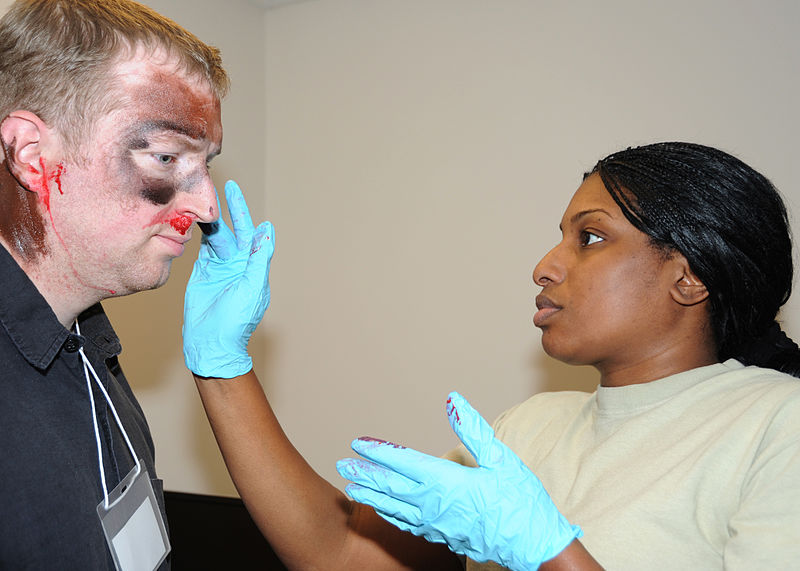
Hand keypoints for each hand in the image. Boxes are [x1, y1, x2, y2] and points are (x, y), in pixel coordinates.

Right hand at [183, 180, 274, 377]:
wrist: (212, 342)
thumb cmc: (238, 320)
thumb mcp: (253, 287)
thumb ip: (258, 258)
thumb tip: (267, 231)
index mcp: (252, 265)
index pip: (250, 233)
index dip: (243, 213)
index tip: (235, 193)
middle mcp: (236, 263)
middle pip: (232, 230)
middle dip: (228, 209)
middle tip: (222, 186)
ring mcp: (218, 267)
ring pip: (215, 237)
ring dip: (210, 219)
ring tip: (202, 199)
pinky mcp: (202, 272)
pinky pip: (200, 248)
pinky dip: (198, 233)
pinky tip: (193, 218)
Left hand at [336, 392, 581, 570]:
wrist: (533, 547)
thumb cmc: (521, 502)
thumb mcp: (501, 459)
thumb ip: (473, 429)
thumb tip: (452, 401)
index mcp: (446, 481)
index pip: (402, 462)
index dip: (378, 451)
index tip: (358, 442)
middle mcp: (433, 505)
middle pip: (390, 487)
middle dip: (364, 474)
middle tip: (342, 465)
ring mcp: (435, 525)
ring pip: (394, 509)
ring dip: (371, 496)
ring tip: (350, 489)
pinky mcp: (442, 537)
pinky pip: (407, 525)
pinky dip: (390, 516)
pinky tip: (384, 512)